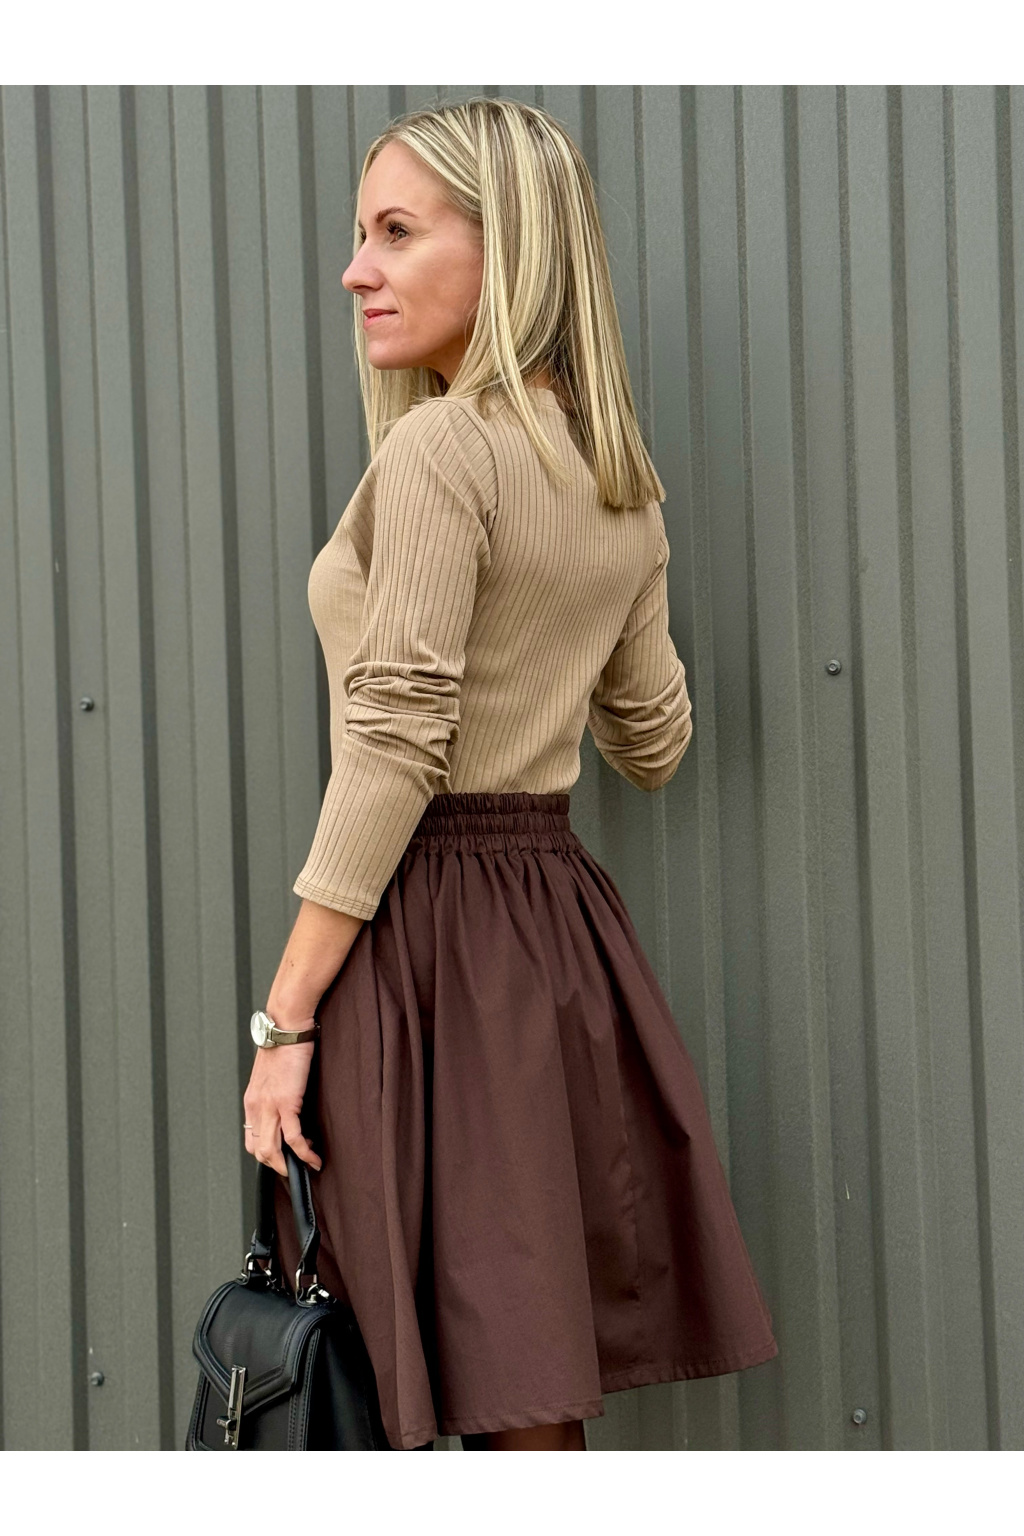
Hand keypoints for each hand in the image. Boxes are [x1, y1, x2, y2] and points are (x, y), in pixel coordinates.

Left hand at [243, 1027, 321, 1176]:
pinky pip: (293, 1138)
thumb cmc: (283, 1044)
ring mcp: (269, 1106)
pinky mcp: (287, 1102)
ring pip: (271, 1151)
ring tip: (305, 1167)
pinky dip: (304, 1153)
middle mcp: (256, 1107)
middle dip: (278, 1166)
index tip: (283, 1157)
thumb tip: (285, 1103)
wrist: (285, 1026)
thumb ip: (273, 1091)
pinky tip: (314, 1157)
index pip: (251, 1139)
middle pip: (259, 1151)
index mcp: (252, 1100)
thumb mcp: (271, 1073)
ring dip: (288, 1166)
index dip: (266, 1154)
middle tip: (296, 1169)